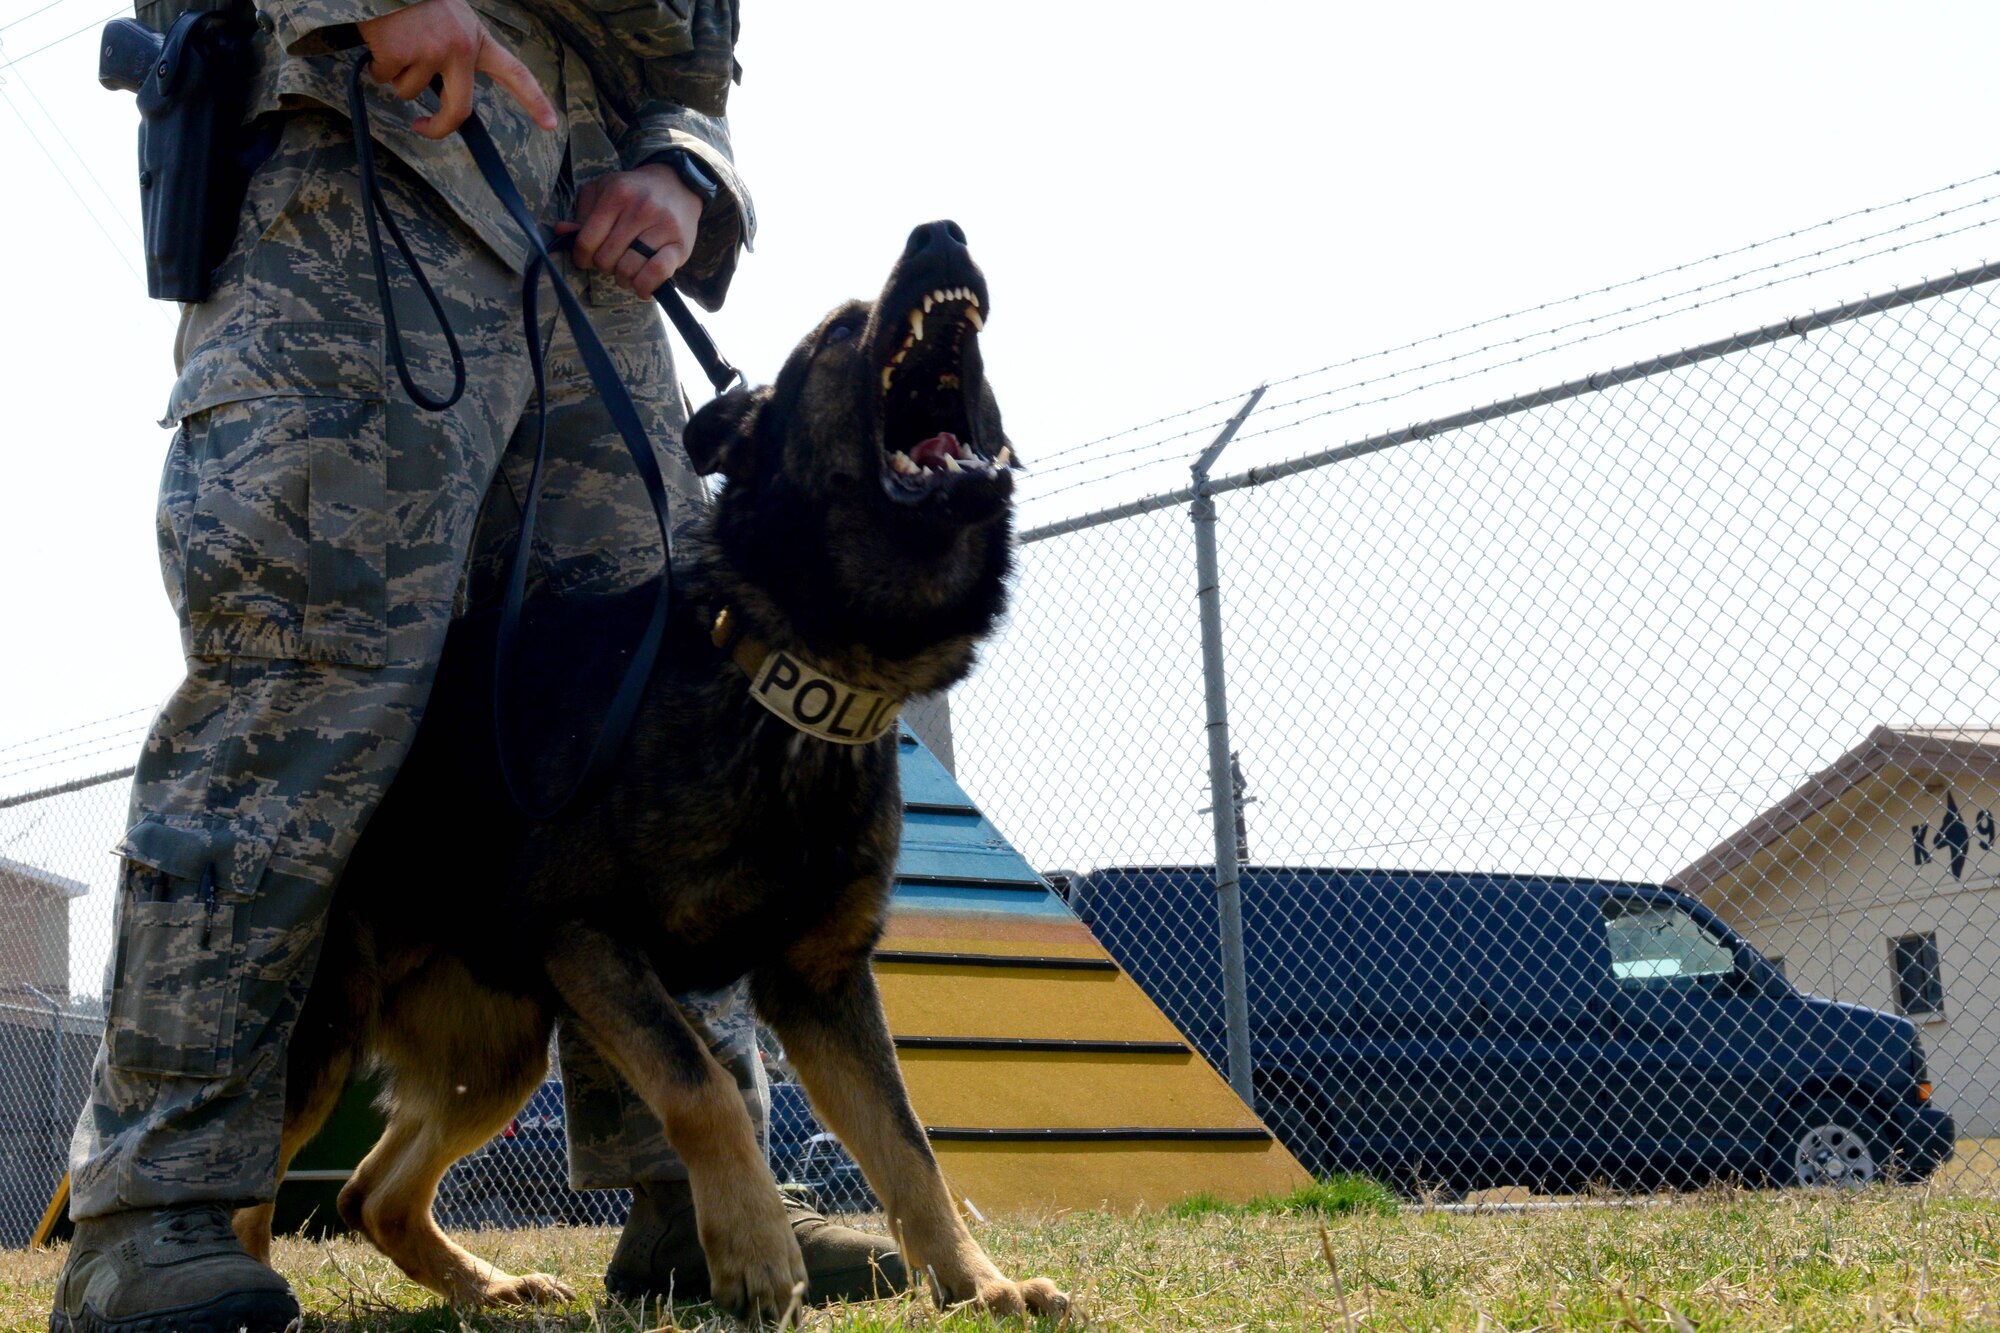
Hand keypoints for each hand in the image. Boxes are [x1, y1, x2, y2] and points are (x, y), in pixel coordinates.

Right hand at [357, 0, 558, 139]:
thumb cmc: (416, 2)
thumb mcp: (450, 23)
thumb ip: (457, 57)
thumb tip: (443, 96)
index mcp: (477, 40)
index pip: (514, 73)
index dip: (534, 101)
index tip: (552, 124)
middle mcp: (461, 47)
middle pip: (458, 109)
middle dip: (438, 127)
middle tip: (421, 128)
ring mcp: (432, 51)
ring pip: (409, 91)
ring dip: (396, 74)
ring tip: (395, 42)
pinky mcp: (402, 52)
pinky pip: (384, 76)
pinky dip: (377, 65)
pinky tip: (380, 41)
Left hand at [559, 163, 704, 297]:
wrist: (678, 185)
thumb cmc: (634, 192)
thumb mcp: (603, 192)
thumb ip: (582, 214)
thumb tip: (561, 232)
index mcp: (617, 195)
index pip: (587, 241)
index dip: (581, 257)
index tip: (586, 259)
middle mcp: (640, 209)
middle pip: (606, 258)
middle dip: (604, 266)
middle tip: (611, 260)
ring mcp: (662, 227)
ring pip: (628, 269)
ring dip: (623, 279)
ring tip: (625, 272)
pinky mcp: (680, 245)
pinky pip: (657, 272)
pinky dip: (645, 286)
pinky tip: (641, 288)